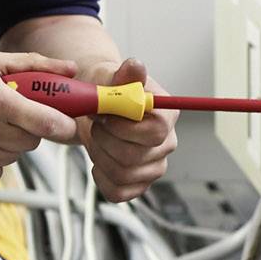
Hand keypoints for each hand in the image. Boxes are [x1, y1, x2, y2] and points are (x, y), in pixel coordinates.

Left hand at [80, 55, 176, 201]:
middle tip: (94, 125)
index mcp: (166, 115)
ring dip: (99, 157)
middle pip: (135, 157)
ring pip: (124, 175)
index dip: (124, 127)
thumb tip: (135, 66)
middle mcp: (166, 142)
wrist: (96, 105)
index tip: (103, 115)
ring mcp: (155, 165)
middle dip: (104, 141)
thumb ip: (124, 76)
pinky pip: (119, 193)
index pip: (156, 131)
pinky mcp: (139, 182)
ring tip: (95, 138)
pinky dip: (101, 179)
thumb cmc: (107, 90)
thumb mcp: (110, 76)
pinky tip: (97, 161)